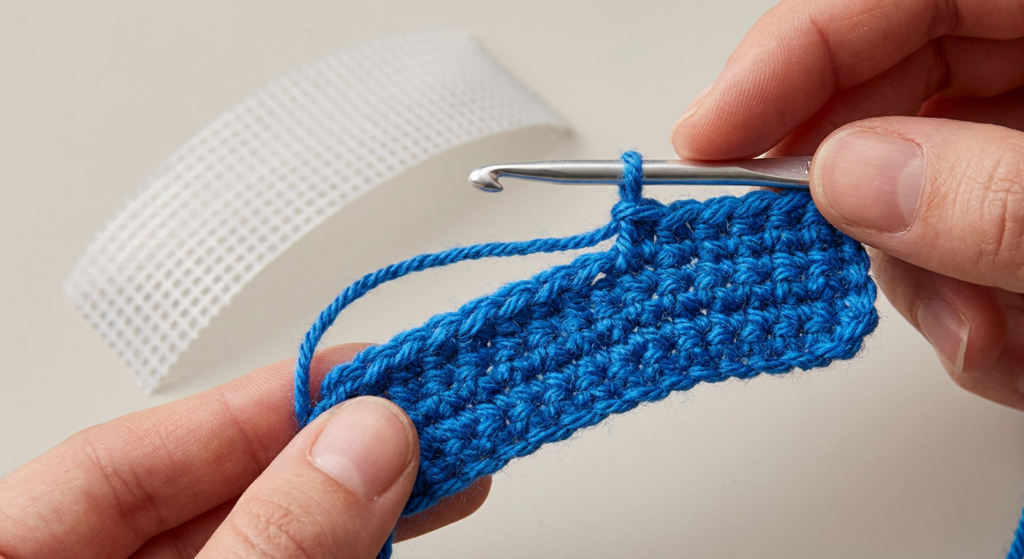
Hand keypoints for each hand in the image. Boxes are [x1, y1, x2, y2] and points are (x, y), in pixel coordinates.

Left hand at [0, 344, 489, 557]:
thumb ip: (269, 544)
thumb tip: (365, 444)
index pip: (126, 457)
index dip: (256, 406)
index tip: (365, 377)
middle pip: (202, 500)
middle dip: (327, 458)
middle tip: (432, 418)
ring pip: (254, 547)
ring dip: (353, 510)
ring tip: (447, 475)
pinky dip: (335, 556)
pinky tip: (392, 531)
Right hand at [671, 0, 1023, 410]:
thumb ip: (995, 198)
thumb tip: (850, 181)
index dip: (786, 56)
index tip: (707, 139)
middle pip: (886, 89)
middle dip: (847, 193)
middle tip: (801, 248)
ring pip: (911, 187)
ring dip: (920, 279)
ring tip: (979, 333)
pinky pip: (953, 248)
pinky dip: (965, 313)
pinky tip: (1010, 343)